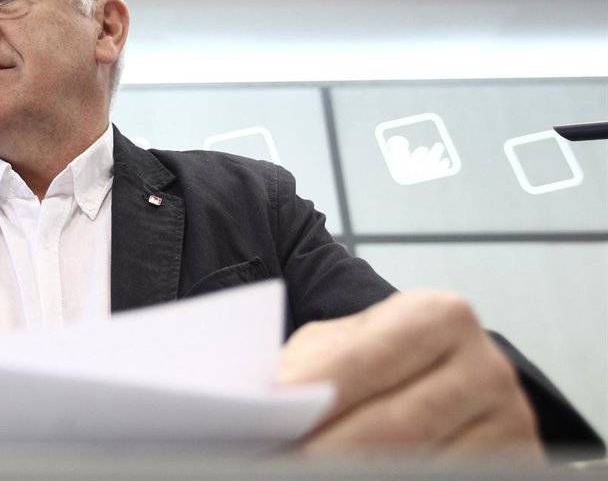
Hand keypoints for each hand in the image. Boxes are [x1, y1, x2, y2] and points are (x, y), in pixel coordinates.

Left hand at [279, 289, 541, 456]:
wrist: (448, 382)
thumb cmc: (378, 360)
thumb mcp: (343, 345)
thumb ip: (309, 366)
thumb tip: (264, 399)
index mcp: (440, 316)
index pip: (364, 363)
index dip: (311, 397)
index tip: (266, 419)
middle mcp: (486, 367)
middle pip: (391, 427)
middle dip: (324, 451)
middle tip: (279, 460)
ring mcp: (510, 423)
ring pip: (418, 465)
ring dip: (354, 472)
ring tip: (303, 470)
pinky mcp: (516, 464)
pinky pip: (446, 480)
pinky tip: (353, 479)